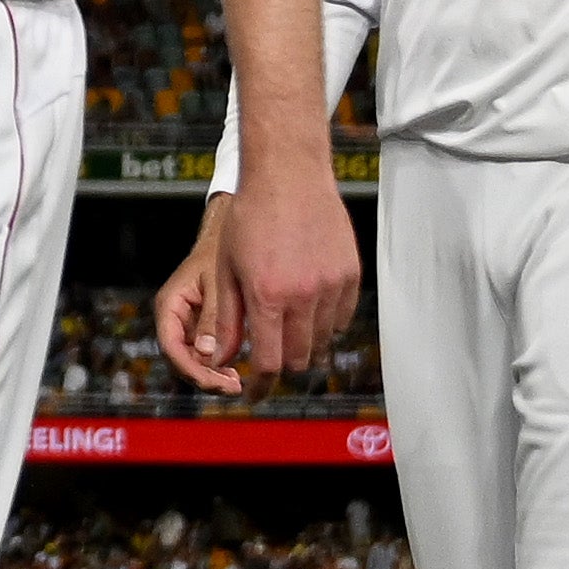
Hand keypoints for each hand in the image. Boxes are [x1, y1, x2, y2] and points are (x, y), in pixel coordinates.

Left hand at [155, 173, 361, 390]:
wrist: (288, 174)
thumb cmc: (250, 217)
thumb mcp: (227, 267)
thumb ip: (226, 318)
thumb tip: (218, 357)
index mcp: (267, 295)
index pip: (269, 362)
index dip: (261, 384)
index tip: (254, 394)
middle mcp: (303, 295)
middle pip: (298, 357)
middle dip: (283, 364)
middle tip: (271, 357)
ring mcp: (331, 285)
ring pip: (322, 341)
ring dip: (305, 344)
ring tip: (290, 332)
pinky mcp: (350, 274)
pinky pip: (342, 318)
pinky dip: (327, 323)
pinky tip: (311, 310)